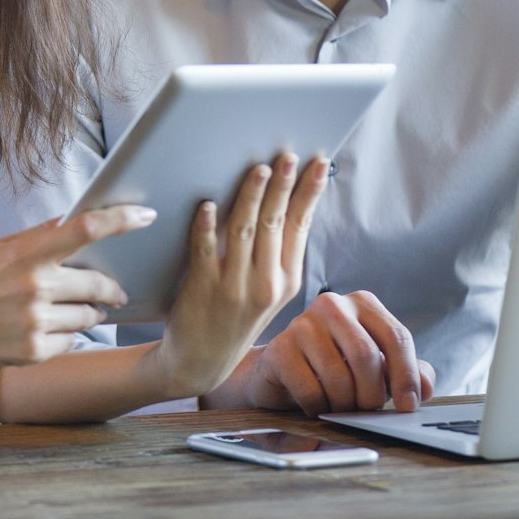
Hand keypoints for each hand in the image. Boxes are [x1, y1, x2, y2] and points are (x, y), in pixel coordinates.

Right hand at [0, 205, 151, 369]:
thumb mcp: (2, 250)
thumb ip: (42, 239)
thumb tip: (82, 222)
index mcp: (26, 253)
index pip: (85, 229)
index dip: (122, 219)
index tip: (147, 214)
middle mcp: (34, 286)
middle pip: (98, 285)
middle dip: (112, 290)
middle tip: (118, 291)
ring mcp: (34, 322)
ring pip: (89, 317)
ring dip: (91, 314)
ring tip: (74, 311)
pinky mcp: (33, 352)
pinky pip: (71, 341)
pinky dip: (67, 335)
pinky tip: (45, 330)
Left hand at [149, 154, 328, 398]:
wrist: (200, 362)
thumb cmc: (235, 318)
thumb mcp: (269, 292)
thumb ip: (278, 253)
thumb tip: (287, 202)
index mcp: (287, 280)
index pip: (300, 226)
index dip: (309, 192)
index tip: (317, 163)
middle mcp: (266, 283)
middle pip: (276, 222)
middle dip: (283, 185)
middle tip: (288, 156)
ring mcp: (234, 286)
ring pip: (245, 230)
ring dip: (251, 196)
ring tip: (257, 169)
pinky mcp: (203, 288)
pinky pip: (206, 249)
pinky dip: (207, 225)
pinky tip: (208, 204)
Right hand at [205, 289, 435, 414]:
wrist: (281, 373)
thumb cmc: (336, 368)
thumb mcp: (378, 368)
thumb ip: (407, 372)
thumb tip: (425, 386)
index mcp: (363, 303)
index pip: (396, 336)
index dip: (406, 376)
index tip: (409, 405)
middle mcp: (332, 304)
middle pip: (367, 356)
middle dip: (372, 394)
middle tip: (369, 410)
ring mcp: (302, 324)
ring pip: (338, 377)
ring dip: (345, 404)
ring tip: (341, 406)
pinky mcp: (279, 349)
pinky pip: (311, 391)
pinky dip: (320, 409)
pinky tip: (317, 406)